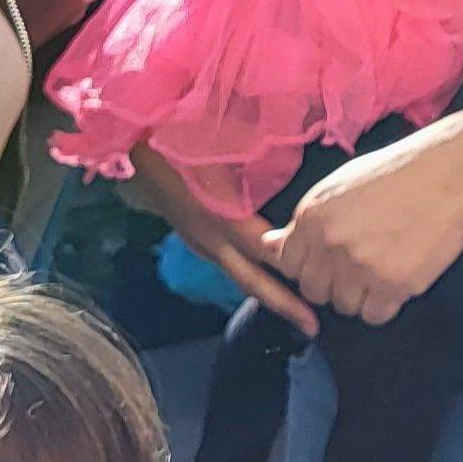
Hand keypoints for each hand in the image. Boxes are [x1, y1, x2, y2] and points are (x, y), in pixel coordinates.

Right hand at [122, 149, 320, 335]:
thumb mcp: (229, 148)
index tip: (324, 285)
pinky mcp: (189, 232)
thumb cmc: (188, 134)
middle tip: (312, 327)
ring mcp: (196, 237)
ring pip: (236, 274)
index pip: (266, 253)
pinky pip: (224, 262)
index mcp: (222, 218)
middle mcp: (208, 236)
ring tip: (294, 307)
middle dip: (283, 304)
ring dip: (264, 292)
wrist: (138, 135)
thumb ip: (263, 164)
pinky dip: (247, 274)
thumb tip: (298, 171)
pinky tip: (263, 276)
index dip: (295, 271)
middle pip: (251, 279)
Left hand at [269, 127, 462, 323]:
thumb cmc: (398, 173)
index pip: (289, 265)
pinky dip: (385, 304)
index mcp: (312, 215)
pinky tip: (398, 280)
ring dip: (361, 295)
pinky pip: (375, 316)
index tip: (330, 259)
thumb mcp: (340, 186)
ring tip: (383, 269)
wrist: (451, 174)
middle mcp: (330, 243)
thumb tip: (268, 245)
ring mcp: (361, 267)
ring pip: (344, 306)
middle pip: (314, 291)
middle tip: (361, 264)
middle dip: (333, 283)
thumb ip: (304, 221)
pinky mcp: (393, 285)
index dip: (310, 265)